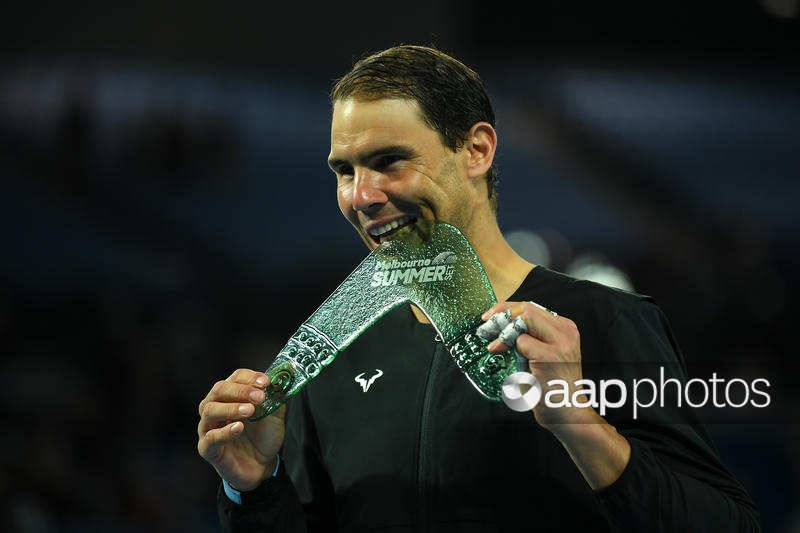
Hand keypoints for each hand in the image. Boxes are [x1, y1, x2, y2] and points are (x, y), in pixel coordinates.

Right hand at [197, 368, 285, 490]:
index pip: (234, 378)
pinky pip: (210, 438)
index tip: (265, 382)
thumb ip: (276, 399)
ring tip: (250, 411)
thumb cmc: (262, 437)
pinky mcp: (207, 448)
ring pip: (210, 410)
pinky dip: (224, 431)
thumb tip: (280, 382)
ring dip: (231, 407)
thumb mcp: (274, 415)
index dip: (249, 377)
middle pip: (219, 390)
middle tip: (259, 397)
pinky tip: (238, 428)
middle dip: (240, 391)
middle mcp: (215, 408)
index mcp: (230, 396)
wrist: (261, 465)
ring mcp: (208, 427)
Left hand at [482, 301, 597, 427]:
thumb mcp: (545, 354)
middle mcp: (565, 332)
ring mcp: (560, 343)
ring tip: (494, 346)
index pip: (531, 307)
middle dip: (501, 316)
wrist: (568, 412)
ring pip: (524, 319)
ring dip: (503, 331)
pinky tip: (506, 357)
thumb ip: (531, 337)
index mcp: (564, 328)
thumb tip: (502, 325)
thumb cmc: (553, 387)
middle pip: (527, 308)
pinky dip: (511, 348)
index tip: (490, 317)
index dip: (506, 309)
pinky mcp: (551, 356)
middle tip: (486, 328)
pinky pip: (522, 342)